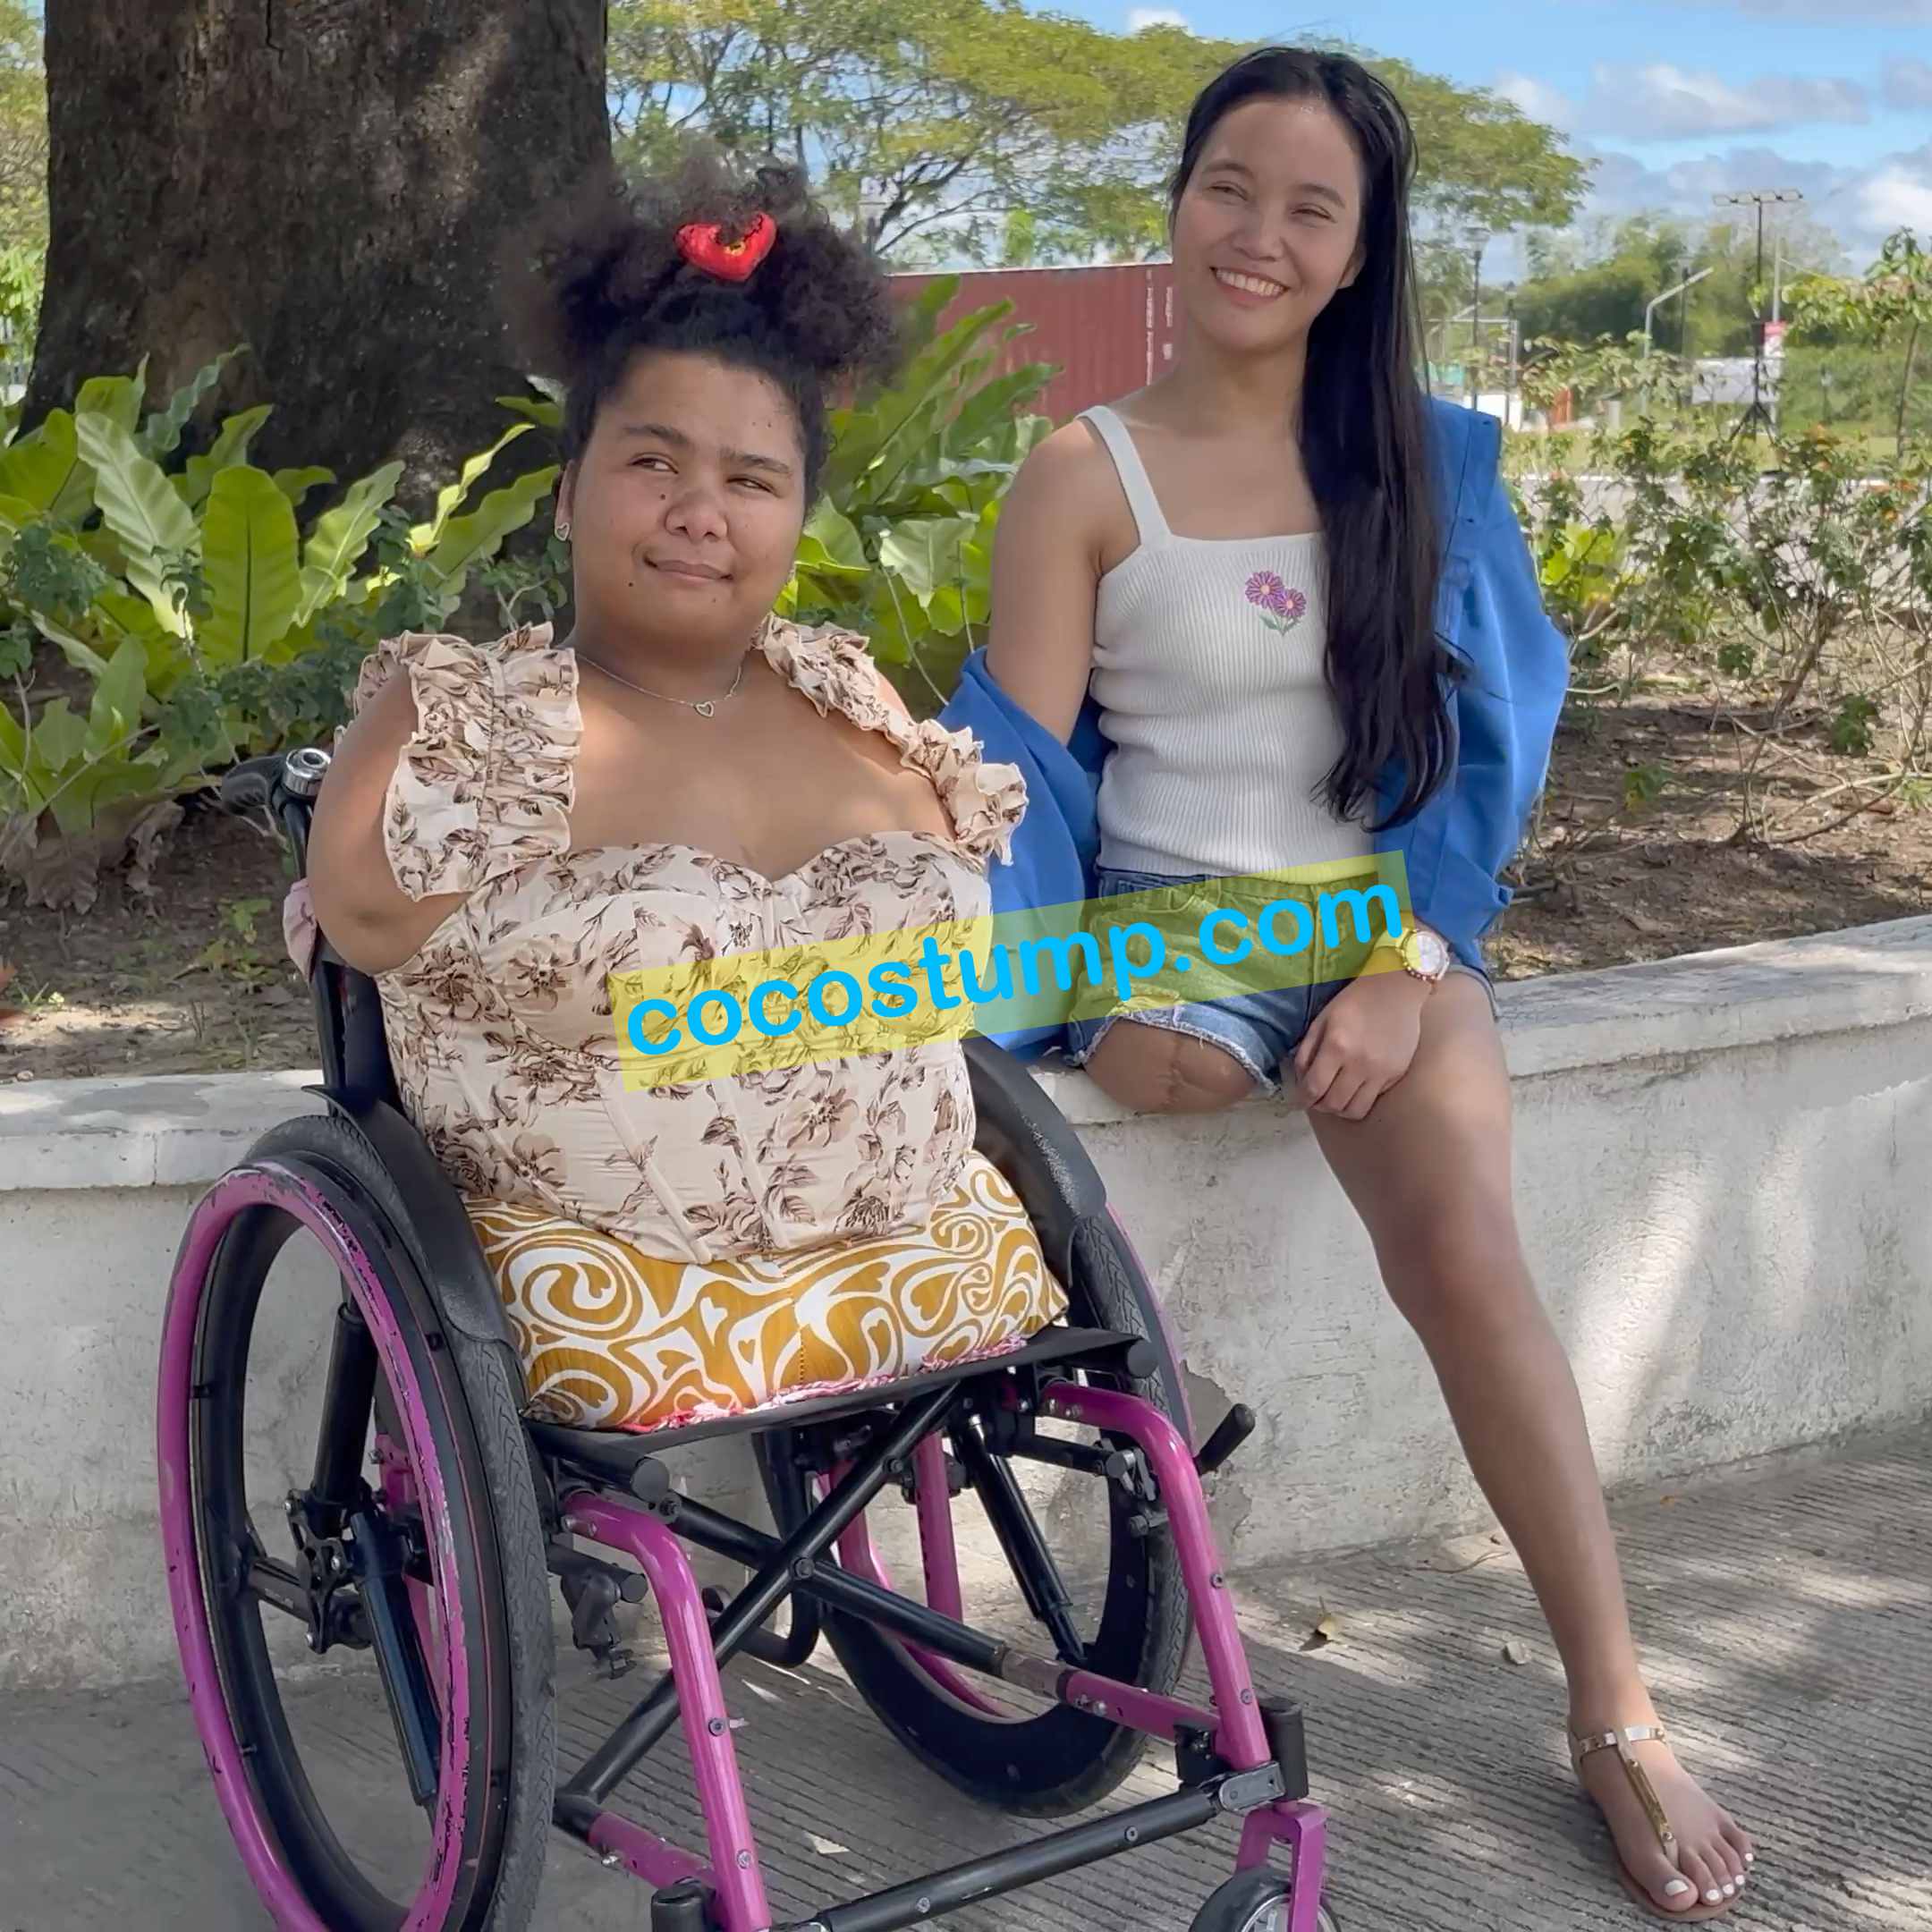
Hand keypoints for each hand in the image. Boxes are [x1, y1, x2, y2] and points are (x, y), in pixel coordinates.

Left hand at [1289, 970, 1431, 1120]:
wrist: (1395, 990)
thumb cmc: (1353, 1002)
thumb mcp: (1321, 1021)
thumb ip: (1307, 1052)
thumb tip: (1301, 1081)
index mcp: (1337, 1046)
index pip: (1314, 1088)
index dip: (1303, 1099)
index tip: (1300, 1099)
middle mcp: (1360, 1064)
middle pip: (1334, 1104)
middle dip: (1320, 1105)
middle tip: (1317, 1098)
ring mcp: (1381, 1072)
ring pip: (1355, 1111)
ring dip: (1340, 1109)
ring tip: (1335, 1097)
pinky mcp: (1396, 1074)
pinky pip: (1373, 1099)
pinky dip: (1359, 1098)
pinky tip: (1355, 1085)